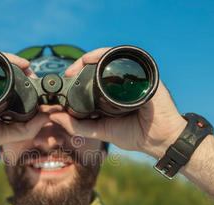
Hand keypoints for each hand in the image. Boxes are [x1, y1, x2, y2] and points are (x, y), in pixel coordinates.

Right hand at [0, 53, 48, 156]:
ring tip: (30, 71)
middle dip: (25, 74)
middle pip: (6, 74)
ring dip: (17, 64)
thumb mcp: (5, 134)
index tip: (41, 89)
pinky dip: (6, 59)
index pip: (11, 87)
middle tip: (37, 79)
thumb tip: (47, 116)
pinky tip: (20, 64)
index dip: (27, 86)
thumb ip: (26, 128)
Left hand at [50, 47, 186, 157]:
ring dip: (91, 57)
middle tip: (68, 73)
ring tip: (79, 65)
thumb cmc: (135, 135)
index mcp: (112, 93)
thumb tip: (55, 117)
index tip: (65, 80)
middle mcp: (122, 82)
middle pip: (99, 65)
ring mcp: (133, 77)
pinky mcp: (144, 74)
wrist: (159, 140)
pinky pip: (124, 58)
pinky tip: (94, 59)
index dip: (77, 76)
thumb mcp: (100, 131)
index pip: (92, 77)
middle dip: (81, 65)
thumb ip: (78, 126)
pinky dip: (107, 55)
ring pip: (109, 58)